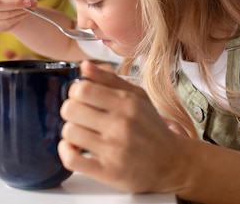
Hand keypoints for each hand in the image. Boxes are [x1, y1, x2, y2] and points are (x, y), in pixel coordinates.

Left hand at [58, 60, 188, 192]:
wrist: (173, 163)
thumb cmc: (152, 129)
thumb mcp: (138, 97)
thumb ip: (109, 79)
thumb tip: (84, 65)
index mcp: (127, 103)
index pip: (82, 88)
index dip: (76, 91)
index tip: (82, 97)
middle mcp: (120, 125)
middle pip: (70, 109)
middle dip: (71, 110)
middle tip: (81, 115)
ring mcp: (113, 150)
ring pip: (69, 132)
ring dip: (71, 131)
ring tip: (82, 132)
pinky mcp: (107, 172)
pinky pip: (71, 159)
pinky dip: (66, 151)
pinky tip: (76, 148)